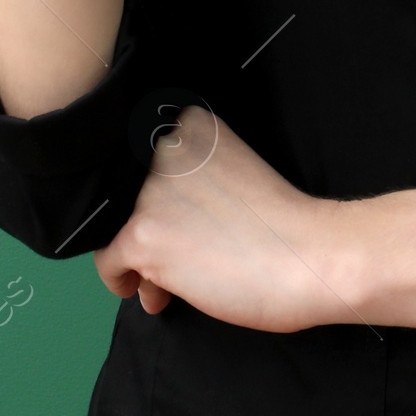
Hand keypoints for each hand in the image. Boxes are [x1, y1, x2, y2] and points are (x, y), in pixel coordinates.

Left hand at [94, 107, 356, 334]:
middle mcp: (163, 147)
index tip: (176, 222)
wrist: (306, 256)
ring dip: (139, 259)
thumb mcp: (232, 174)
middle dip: (149, 230)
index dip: (155, 197)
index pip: (145, 160)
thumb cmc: (283, 225)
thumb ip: (189, 183)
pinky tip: (152, 291)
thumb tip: (150, 222)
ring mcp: (150, 190)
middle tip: (178, 258)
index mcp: (191, 123)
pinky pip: (110, 262)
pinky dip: (124, 281)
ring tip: (167, 284)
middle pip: (129, 196)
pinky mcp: (143, 234)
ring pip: (117, 229)